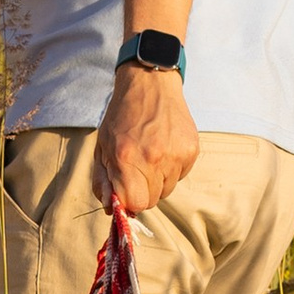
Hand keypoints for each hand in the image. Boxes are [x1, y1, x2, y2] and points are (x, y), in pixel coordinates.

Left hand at [91, 65, 198, 217]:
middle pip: (152, 200)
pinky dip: (171, 169)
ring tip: (150, 155)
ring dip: (157, 181)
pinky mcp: (191, 150)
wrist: (150, 85)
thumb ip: (103, 180)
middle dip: (142, 192)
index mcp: (127, 158)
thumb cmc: (121, 117)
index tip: (125, 192)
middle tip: (136, 171)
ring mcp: (176, 154)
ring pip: (166, 190)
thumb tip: (111, 208)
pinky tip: (164, 148)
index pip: (136, 204)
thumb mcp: (102, 147)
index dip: (129, 202)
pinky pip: (180, 176)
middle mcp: (154, 158)